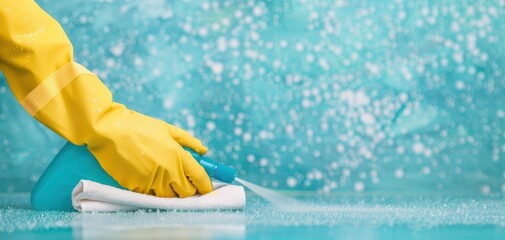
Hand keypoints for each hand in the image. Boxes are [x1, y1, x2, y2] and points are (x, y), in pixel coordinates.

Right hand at [87, 103, 212, 196]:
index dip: (205, 185)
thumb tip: (204, 150)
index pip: (199, 177)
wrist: (108, 131)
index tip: (206, 188)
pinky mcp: (136, 187)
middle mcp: (167, 171)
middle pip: (186, 193)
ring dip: (169, 192)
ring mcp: (151, 181)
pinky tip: (146, 177)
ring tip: (164, 179)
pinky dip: (151, 190)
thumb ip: (188, 140)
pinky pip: (149, 195)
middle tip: (183, 184)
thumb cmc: (138, 126)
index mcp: (178, 155)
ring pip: (167, 197)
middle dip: (187, 191)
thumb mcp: (166, 128)